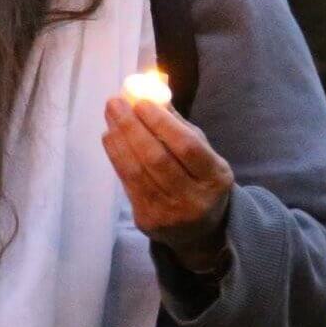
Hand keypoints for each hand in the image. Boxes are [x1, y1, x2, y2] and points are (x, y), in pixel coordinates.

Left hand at [101, 95, 234, 273]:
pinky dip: (116, 157)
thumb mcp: (204, 154)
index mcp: (215, 178)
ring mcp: (170, 214)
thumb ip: (180, 127)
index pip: (187, 147)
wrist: (200, 232)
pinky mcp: (148, 222)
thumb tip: (152, 94)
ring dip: (119, 140)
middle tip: (115, 103)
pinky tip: (110, 138)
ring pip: (137, 172)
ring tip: (110, 117)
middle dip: (132, 127)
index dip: (161, 123)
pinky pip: (128, 184)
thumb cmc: (201, 180)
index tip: (141, 102)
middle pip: (157, 159)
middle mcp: (194, 199)